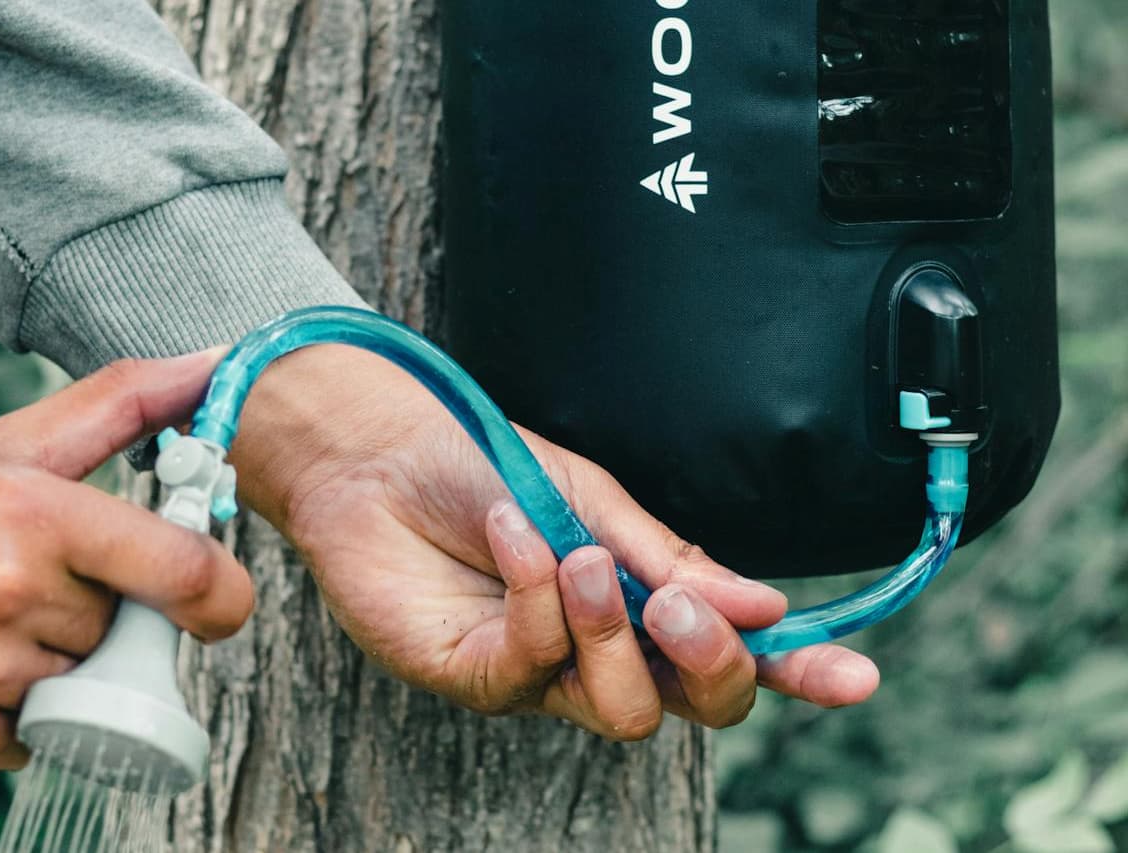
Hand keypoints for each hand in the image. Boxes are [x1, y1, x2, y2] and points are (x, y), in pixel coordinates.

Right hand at [0, 352, 252, 780]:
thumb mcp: (8, 446)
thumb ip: (121, 405)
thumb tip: (212, 364)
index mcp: (31, 514)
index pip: (182, 570)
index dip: (222, 593)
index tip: (221, 599)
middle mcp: (5, 594)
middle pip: (128, 629)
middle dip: (100, 614)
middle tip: (31, 587)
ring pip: (87, 686)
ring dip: (58, 666)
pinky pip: (38, 737)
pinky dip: (16, 713)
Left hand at [230, 345, 879, 738]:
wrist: (382, 449)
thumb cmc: (486, 466)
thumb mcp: (592, 500)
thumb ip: (671, 559)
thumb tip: (769, 608)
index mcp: (639, 601)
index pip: (729, 654)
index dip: (795, 672)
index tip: (858, 679)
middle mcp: (598, 649)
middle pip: (693, 707)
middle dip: (709, 663)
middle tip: (678, 602)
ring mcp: (538, 673)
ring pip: (622, 709)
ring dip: (613, 630)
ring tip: (579, 557)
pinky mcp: (474, 676)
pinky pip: (533, 668)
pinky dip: (538, 598)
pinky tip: (517, 536)